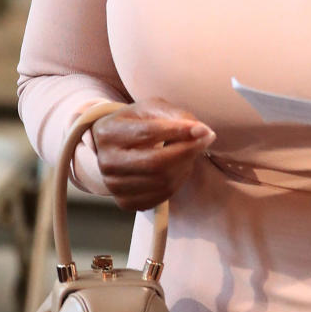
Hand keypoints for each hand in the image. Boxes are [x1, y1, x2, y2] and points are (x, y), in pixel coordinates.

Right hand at [90, 98, 215, 212]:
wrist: (115, 146)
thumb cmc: (137, 122)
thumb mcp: (152, 108)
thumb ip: (176, 116)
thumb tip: (202, 131)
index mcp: (109, 132)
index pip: (148, 133)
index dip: (179, 132)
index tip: (204, 130)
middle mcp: (106, 161)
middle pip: (156, 163)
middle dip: (187, 152)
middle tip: (204, 142)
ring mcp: (113, 185)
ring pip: (161, 182)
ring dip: (185, 167)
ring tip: (188, 153)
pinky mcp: (124, 202)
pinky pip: (160, 197)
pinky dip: (177, 183)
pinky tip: (177, 169)